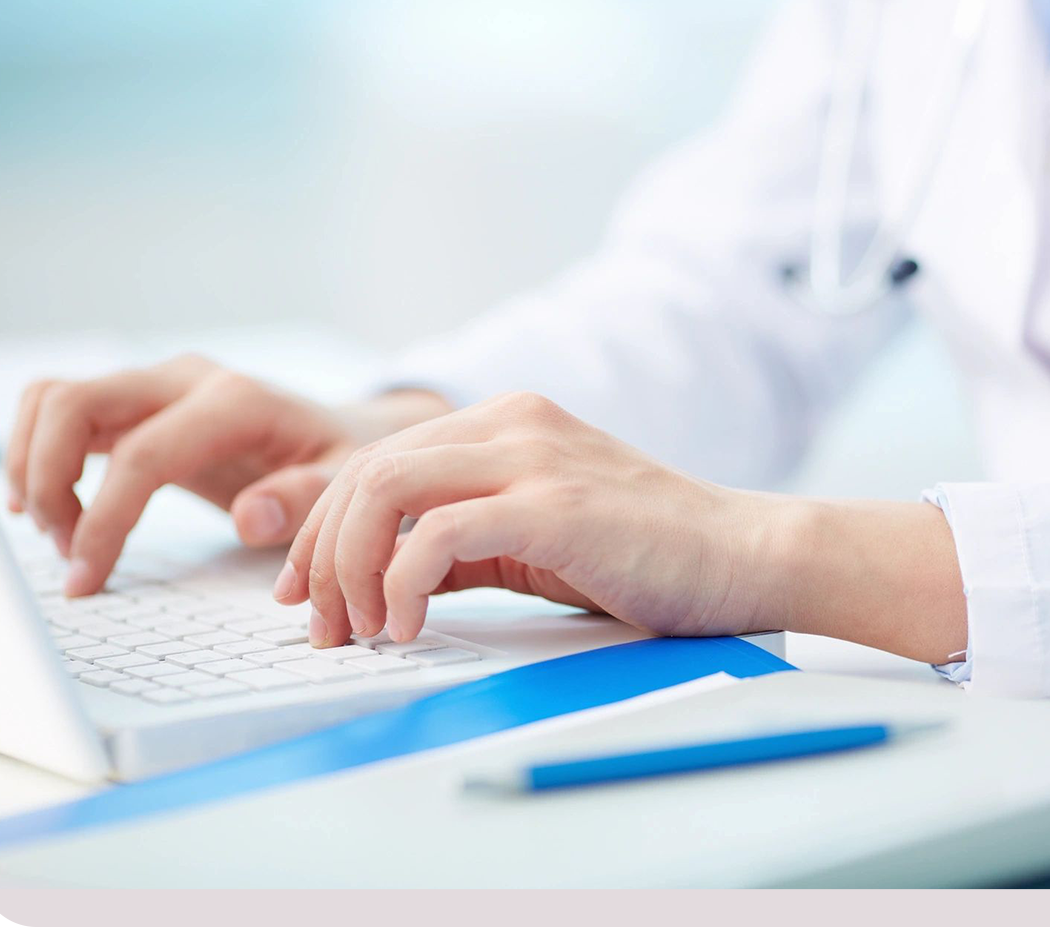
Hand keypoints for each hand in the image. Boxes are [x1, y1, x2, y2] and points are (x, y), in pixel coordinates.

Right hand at [6, 354, 451, 595]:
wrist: (344, 432)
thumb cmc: (343, 461)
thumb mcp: (347, 483)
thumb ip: (306, 499)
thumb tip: (252, 518)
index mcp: (236, 401)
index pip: (142, 454)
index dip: (102, 519)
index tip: (85, 578)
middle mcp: (188, 380)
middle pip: (73, 402)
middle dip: (47, 480)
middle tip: (66, 550)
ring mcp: (159, 385)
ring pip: (55, 399)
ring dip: (37, 468)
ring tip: (63, 535)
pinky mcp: (141, 403)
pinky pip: (63, 409)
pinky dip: (42, 454)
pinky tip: (59, 510)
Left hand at [274, 391, 783, 645]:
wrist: (745, 554)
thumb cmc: (648, 553)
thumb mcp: (536, 535)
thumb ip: (463, 540)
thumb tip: (381, 580)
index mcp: (504, 422)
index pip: (377, 461)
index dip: (322, 527)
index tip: (304, 591)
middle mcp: (511, 423)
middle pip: (366, 471)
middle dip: (320, 553)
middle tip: (320, 623)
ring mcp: (533, 457)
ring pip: (387, 489)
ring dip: (350, 567)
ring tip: (358, 628)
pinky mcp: (554, 505)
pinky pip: (439, 533)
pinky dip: (403, 582)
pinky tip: (408, 625)